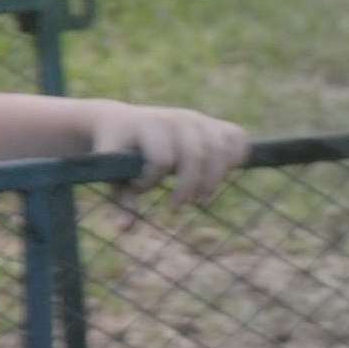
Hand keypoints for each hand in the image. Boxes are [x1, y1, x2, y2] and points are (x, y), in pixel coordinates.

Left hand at [95, 102, 251, 203]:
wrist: (123, 121)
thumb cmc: (117, 152)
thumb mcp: (112, 171)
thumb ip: (122, 198)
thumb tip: (125, 229)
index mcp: (145, 125)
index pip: (161, 159)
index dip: (151, 181)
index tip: (139, 188)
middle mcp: (172, 118)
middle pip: (195, 155)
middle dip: (188, 187)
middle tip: (175, 207)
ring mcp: (194, 118)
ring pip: (220, 147)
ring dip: (215, 178)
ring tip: (201, 198)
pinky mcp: (211, 123)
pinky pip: (236, 137)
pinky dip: (236, 158)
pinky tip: (223, 175)